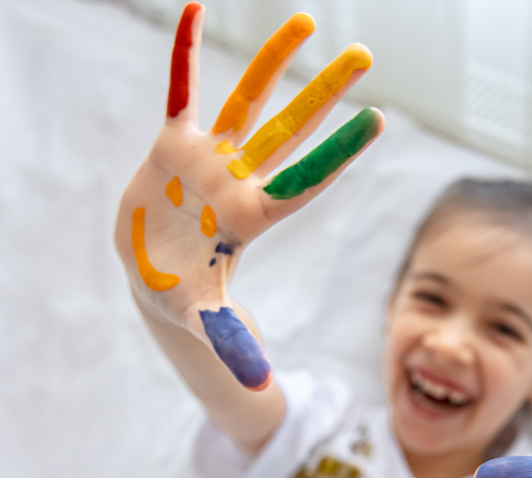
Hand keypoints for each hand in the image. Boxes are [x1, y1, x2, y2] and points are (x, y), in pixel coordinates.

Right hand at [114, 3, 382, 388]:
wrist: (154, 276)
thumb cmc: (186, 301)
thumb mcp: (206, 322)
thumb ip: (232, 344)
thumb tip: (260, 386)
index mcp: (253, 217)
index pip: (304, 178)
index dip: (338, 150)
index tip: (377, 118)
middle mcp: (240, 179)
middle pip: (290, 129)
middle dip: (324, 93)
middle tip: (364, 56)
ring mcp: (210, 158)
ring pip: (248, 102)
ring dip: (273, 61)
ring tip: (306, 20)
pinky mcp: (175, 146)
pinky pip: (182, 91)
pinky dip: (185, 54)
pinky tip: (194, 9)